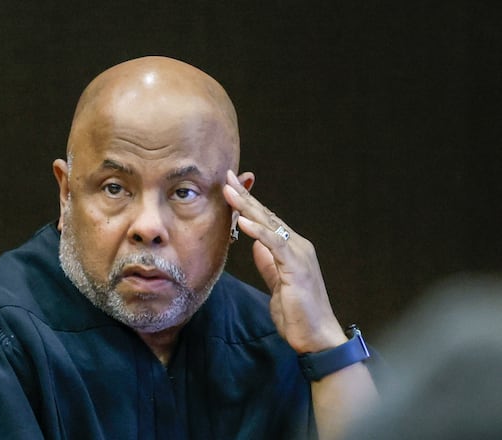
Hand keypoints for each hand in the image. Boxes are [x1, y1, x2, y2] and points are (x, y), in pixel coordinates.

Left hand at [222, 170, 345, 353]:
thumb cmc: (299, 313)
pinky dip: (258, 231)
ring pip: (269, 224)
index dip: (249, 204)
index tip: (231, 188)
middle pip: (267, 215)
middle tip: (227, 177)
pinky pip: (274, 244)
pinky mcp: (296, 267)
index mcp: (292, 249)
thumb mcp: (277, 284)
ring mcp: (299, 254)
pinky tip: (243, 220)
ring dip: (247, 206)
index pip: (267, 220)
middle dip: (245, 195)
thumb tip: (256, 246)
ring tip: (229, 192)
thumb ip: (269, 264)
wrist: (316, 336)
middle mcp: (297, 246)